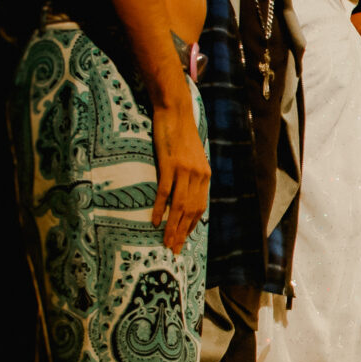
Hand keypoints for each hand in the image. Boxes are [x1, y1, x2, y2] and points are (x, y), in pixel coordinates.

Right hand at [150, 99, 209, 251]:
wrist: (175, 111)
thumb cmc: (180, 134)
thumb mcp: (191, 157)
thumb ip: (190, 175)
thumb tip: (184, 193)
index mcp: (204, 175)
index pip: (200, 207)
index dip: (191, 226)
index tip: (183, 240)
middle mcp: (198, 175)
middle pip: (190, 211)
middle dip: (182, 233)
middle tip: (174, 250)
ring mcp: (184, 170)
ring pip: (179, 205)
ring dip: (172, 227)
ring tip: (166, 242)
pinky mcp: (170, 164)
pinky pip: (165, 192)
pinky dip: (161, 208)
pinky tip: (156, 221)